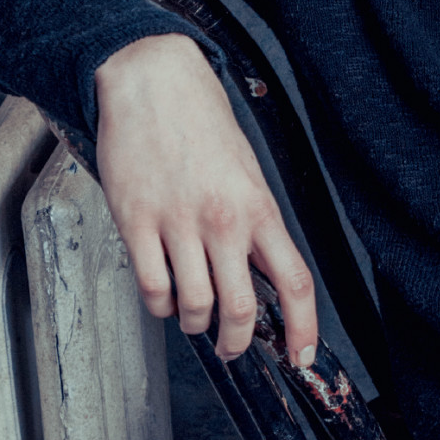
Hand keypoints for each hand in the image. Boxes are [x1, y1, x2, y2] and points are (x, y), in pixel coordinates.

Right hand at [94, 33, 317, 363]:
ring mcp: (179, 223)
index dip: (303, 329)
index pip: (294, 283)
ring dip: (194, 324)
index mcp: (260, 209)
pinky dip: (159, 305)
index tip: (301, 357)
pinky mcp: (137, 221)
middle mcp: (224, 221)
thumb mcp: (247, 175)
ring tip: (192, 315)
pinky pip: (152, 288)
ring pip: (194, 307)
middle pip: (241, 310)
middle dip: (238, 343)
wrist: (154, 82)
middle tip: (232, 348)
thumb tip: (261, 277)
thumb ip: (255, 226)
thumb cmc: (202, 126)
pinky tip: (162, 295)